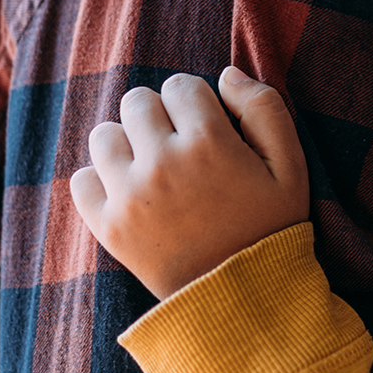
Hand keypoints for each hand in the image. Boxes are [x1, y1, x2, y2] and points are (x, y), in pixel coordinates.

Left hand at [71, 67, 309, 299]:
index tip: (207, 126)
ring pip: (104, 134)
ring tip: (152, 165)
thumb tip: (226, 75)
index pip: (180, 85)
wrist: (242, 297)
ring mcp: (129, 196)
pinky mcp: (107, 227)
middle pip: (137, 101)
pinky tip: (129, 190)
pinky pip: (81, 179)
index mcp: (209, 142)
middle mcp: (163, 163)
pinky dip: (99, 180)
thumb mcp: (291, 166)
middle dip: (158, 114)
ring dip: (126, 142)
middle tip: (179, 143)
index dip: (196, 101)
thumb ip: (265, 109)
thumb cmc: (270, 226)